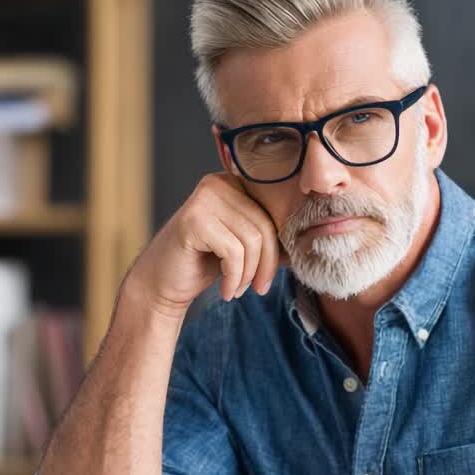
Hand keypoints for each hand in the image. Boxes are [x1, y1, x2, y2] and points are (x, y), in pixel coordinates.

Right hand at [125, 172, 282, 318]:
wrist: (162, 283)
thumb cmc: (206, 264)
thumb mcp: (245, 247)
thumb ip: (271, 237)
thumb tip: (312, 237)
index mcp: (234, 184)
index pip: (272, 213)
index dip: (278, 248)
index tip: (269, 276)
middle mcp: (218, 183)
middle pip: (265, 226)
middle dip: (266, 265)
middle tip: (259, 289)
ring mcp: (204, 199)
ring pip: (251, 241)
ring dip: (248, 274)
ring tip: (237, 289)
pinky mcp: (194, 220)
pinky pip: (233, 252)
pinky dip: (233, 278)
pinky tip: (225, 291)